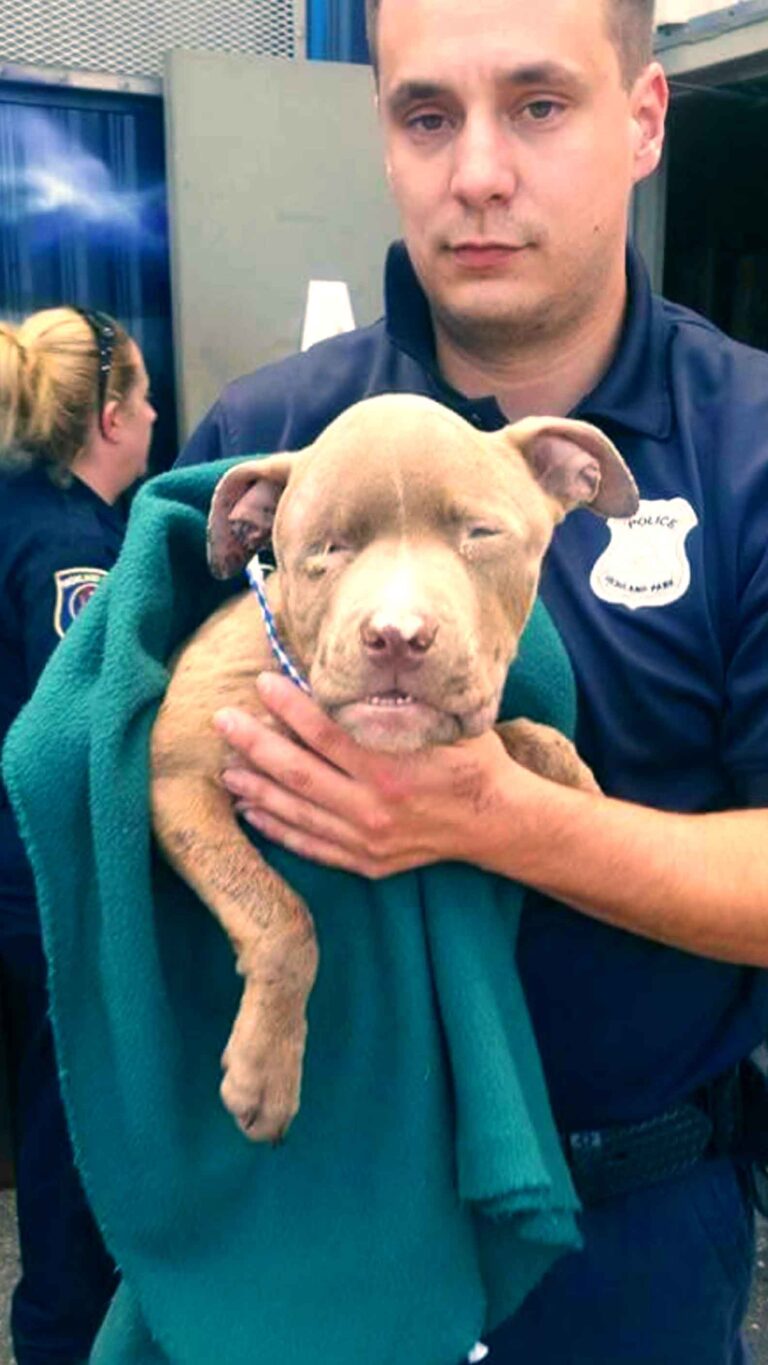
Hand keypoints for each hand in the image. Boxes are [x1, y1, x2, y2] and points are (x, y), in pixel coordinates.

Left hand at [215, 674, 524, 877]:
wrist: (497, 823)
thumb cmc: (472, 763)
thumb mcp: (447, 724)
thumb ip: (401, 708)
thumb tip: (358, 676)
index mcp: (391, 769)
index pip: (326, 733)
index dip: (289, 707)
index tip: (262, 683)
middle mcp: (373, 807)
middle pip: (298, 773)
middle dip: (254, 744)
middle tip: (222, 721)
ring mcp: (366, 840)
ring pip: (297, 812)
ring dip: (256, 789)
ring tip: (225, 768)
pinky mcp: (364, 862)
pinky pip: (310, 845)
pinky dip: (277, 829)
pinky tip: (251, 812)